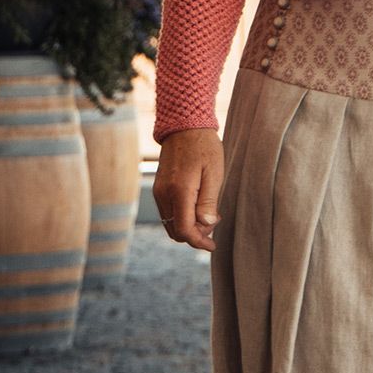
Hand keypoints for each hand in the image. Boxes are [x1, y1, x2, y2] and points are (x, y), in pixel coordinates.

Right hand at [155, 127, 223, 250]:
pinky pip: (169, 213)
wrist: (184, 127)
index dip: (198, 242)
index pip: (184, 230)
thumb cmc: (204, 148)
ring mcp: (158, 192)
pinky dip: (182, 217)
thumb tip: (206, 225)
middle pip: (175, 231)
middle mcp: (164, 194)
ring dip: (189, 226)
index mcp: (179, 191)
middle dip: (196, 234)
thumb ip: (208, 201)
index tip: (212, 245)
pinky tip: (198, 206)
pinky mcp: (159, 189)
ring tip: (209, 212)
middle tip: (214, 220)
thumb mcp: (214, 174)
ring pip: (171, 224)